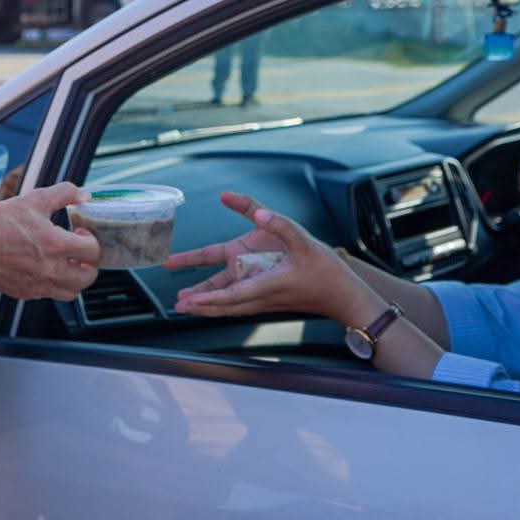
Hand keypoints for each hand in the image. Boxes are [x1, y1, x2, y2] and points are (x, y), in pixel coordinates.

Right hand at [0, 182, 101, 300]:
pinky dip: (55, 284)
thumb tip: (84, 195)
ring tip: (67, 264)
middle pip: (88, 277)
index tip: (81, 233)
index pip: (93, 251)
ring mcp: (39, 284)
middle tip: (79, 252)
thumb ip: (64, 193)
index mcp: (56, 245)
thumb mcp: (34, 200)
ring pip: (73, 291)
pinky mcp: (27, 292)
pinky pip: (51, 295)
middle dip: (89, 263)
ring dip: (75, 278)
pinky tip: (47, 269)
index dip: (91, 240)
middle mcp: (51, 269)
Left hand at [167, 192, 360, 321]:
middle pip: (224, 303)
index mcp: (267, 282)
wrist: (342, 294)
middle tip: (177, 306)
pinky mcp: (268, 297)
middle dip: (200, 305)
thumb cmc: (325, 270)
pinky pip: (239, 303)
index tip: (189, 302)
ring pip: (229, 305)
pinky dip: (222, 303)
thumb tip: (259, 213)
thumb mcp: (303, 239)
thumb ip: (278, 223)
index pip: (231, 294)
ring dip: (208, 305)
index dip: (208, 298)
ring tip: (184, 305)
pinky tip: (213, 302)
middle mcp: (261, 293)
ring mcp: (264, 298)